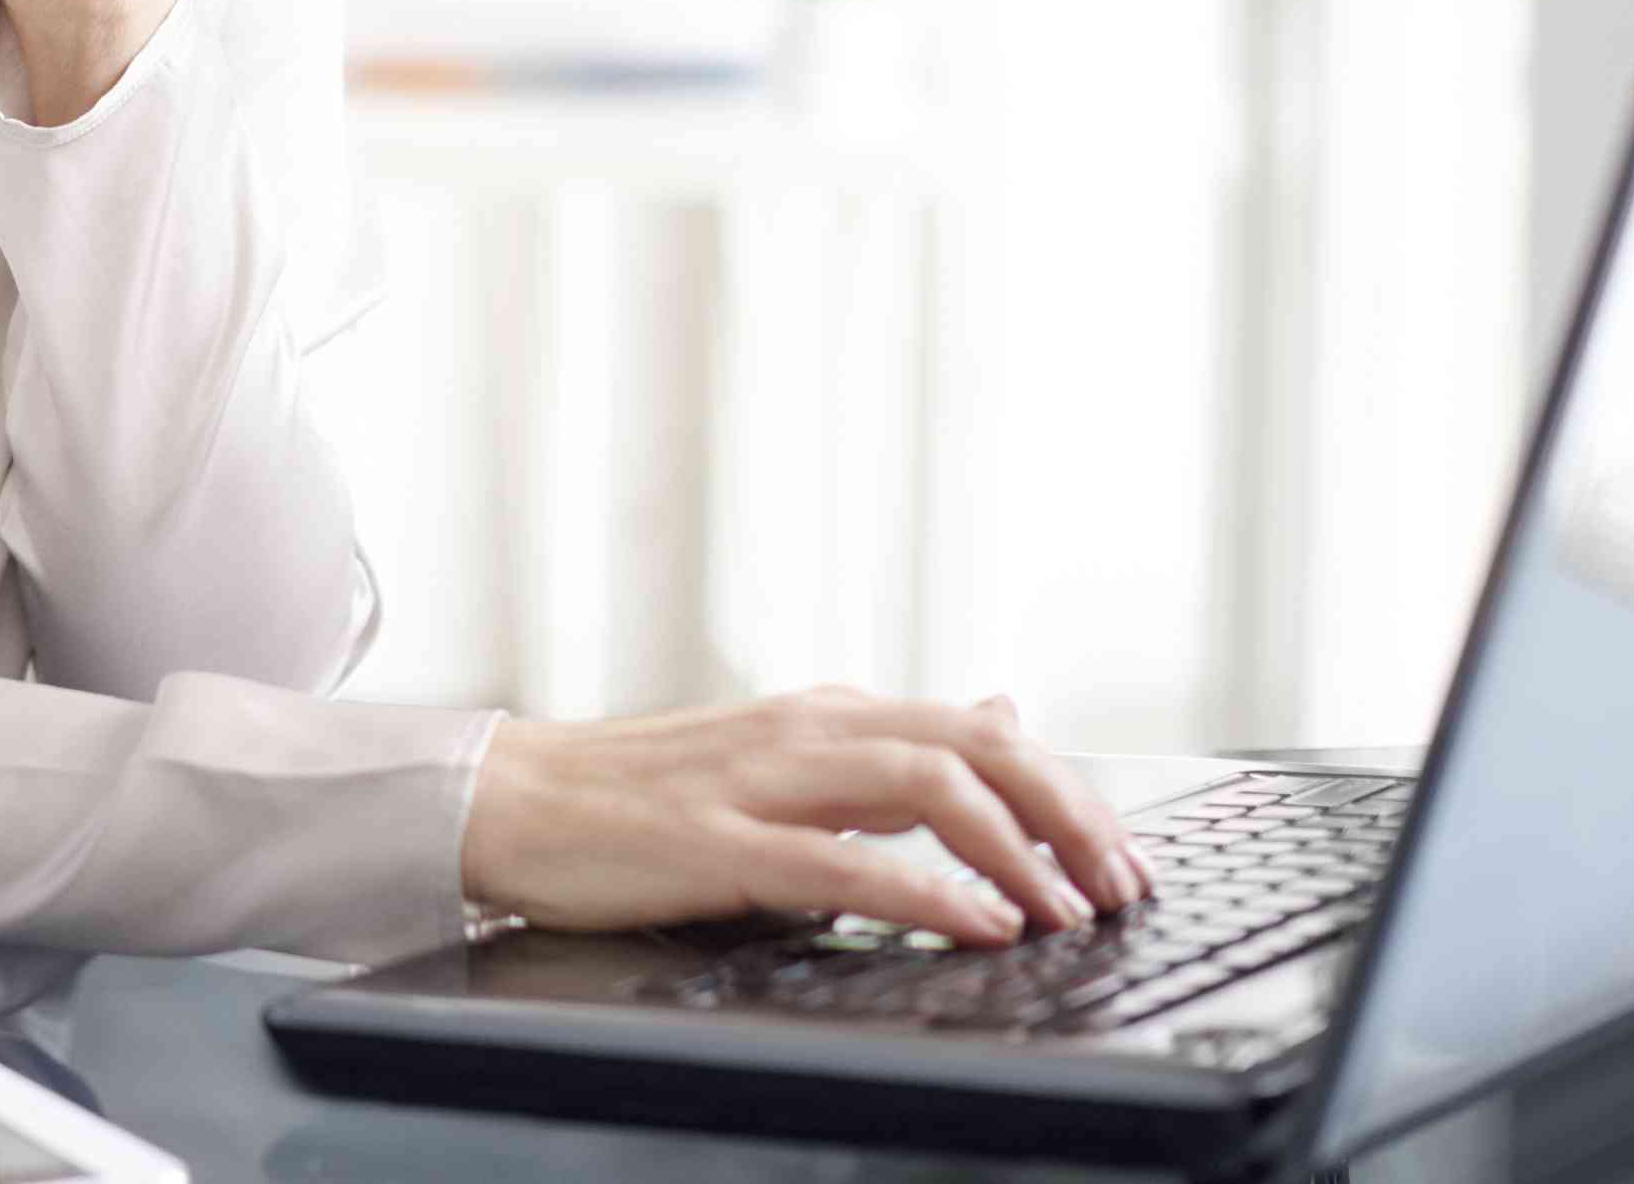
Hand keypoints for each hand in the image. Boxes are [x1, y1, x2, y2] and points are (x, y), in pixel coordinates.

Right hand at [458, 688, 1150, 943]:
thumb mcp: (784, 755)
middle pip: (975, 746)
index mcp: (826, 715)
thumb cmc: (636, 792)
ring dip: (1017, 848)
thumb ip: (889, 746)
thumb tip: (1002, 710)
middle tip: (1123, 883)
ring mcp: (762, 781)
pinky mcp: (718, 842)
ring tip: (1070, 908)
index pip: (981, 733)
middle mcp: (807, 730)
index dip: (1068, 790)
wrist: (509, 798)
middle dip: (1068, 814)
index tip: (1122, 854)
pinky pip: (842, 862)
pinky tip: (977, 924)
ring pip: (925, 786)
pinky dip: (926, 893)